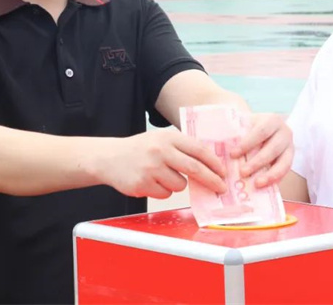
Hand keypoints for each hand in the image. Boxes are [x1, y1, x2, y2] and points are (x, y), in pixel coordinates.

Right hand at [104, 130, 226, 198]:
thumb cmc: (141, 149)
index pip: (198, 149)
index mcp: (168, 137)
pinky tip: (150, 181)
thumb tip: (211, 163)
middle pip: (194, 169)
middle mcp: (160, 151)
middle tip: (221, 187)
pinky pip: (165, 194)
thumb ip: (182, 147)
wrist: (109, 158)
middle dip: (211, 180)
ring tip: (162, 175)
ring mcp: (150, 169)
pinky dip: (162, 190)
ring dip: (177, 184)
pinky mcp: (142, 185)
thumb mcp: (161, 139)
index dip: (214, 162)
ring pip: (179, 185)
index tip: (223, 172)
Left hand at [230, 113, 293, 187]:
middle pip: (272, 148)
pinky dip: (275, 180)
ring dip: (269, 175)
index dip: (247, 143)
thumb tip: (220, 146)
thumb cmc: (252, 127)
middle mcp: (284, 132)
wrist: (268, 128)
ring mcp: (290, 146)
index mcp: (272, 120)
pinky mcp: (290, 159)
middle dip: (257, 162)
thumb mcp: (246, 123)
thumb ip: (236, 132)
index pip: (260, 132)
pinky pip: (285, 172)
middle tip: (242, 172)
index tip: (233, 154)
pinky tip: (264, 186)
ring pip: (283, 162)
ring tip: (256, 184)